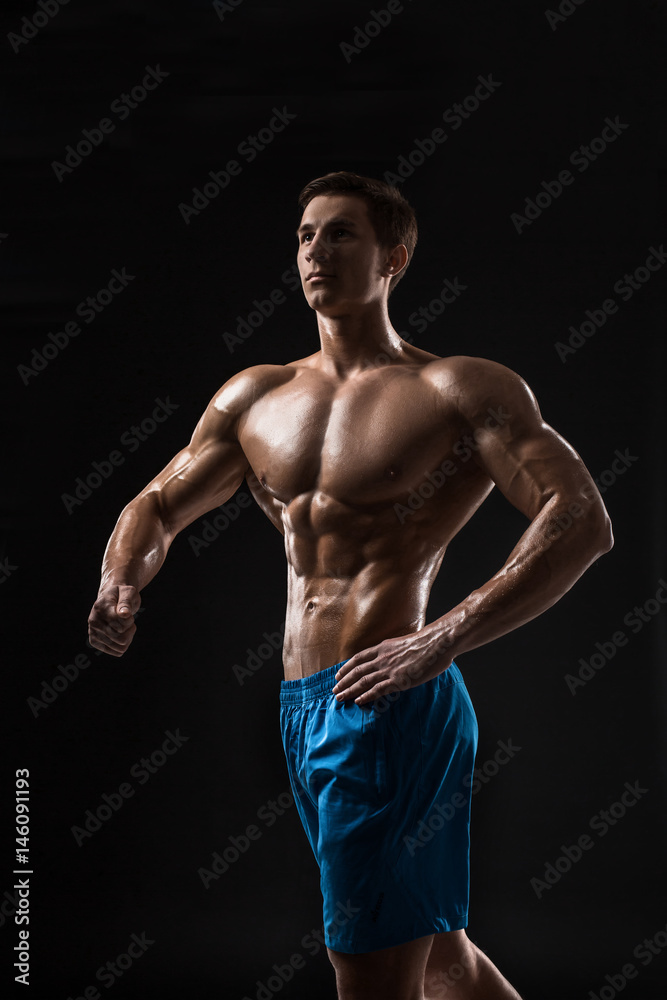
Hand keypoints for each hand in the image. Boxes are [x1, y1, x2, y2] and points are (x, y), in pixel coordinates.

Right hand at [88, 584, 140, 656]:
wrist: (111, 599)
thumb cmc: (122, 595)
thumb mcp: (128, 592)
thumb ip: (126, 602)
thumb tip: (124, 614)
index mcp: (100, 607)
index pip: (121, 624)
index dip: (129, 620)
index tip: (127, 612)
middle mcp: (93, 621)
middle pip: (121, 638)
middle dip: (130, 629)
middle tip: (128, 620)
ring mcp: (93, 632)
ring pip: (120, 647)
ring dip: (128, 637)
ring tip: (124, 626)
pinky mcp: (95, 641)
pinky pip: (117, 652)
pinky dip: (124, 644)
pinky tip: (120, 634)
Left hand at [331, 627, 453, 705]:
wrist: (437, 642)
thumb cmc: (426, 642)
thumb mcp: (403, 642)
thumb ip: (393, 650)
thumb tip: (391, 656)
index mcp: (383, 647)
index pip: (359, 658)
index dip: (347, 667)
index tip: (338, 675)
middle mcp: (382, 658)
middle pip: (357, 671)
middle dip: (344, 682)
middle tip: (334, 690)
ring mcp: (389, 670)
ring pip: (363, 681)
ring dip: (350, 690)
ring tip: (340, 698)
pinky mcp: (399, 680)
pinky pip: (378, 690)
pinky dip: (366, 696)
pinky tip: (358, 701)